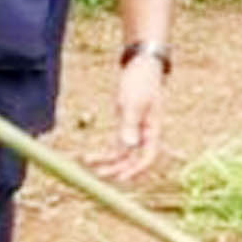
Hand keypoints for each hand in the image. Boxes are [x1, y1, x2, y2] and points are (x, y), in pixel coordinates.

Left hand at [88, 55, 166, 180]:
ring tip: (88, 163)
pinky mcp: (125, 123)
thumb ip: (130, 124)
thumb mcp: (134, 102)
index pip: (148, 156)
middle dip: (117, 167)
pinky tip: (90, 155)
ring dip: (107, 160)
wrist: (141, 64)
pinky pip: (116, 143)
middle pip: (132, 158)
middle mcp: (145, 133)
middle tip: (100, 174)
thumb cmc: (141, 80)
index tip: (122, 178)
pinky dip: (105, 150)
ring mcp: (134, 129)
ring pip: (122, 152)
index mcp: (152, 129)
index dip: (136, 169)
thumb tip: (129, 146)